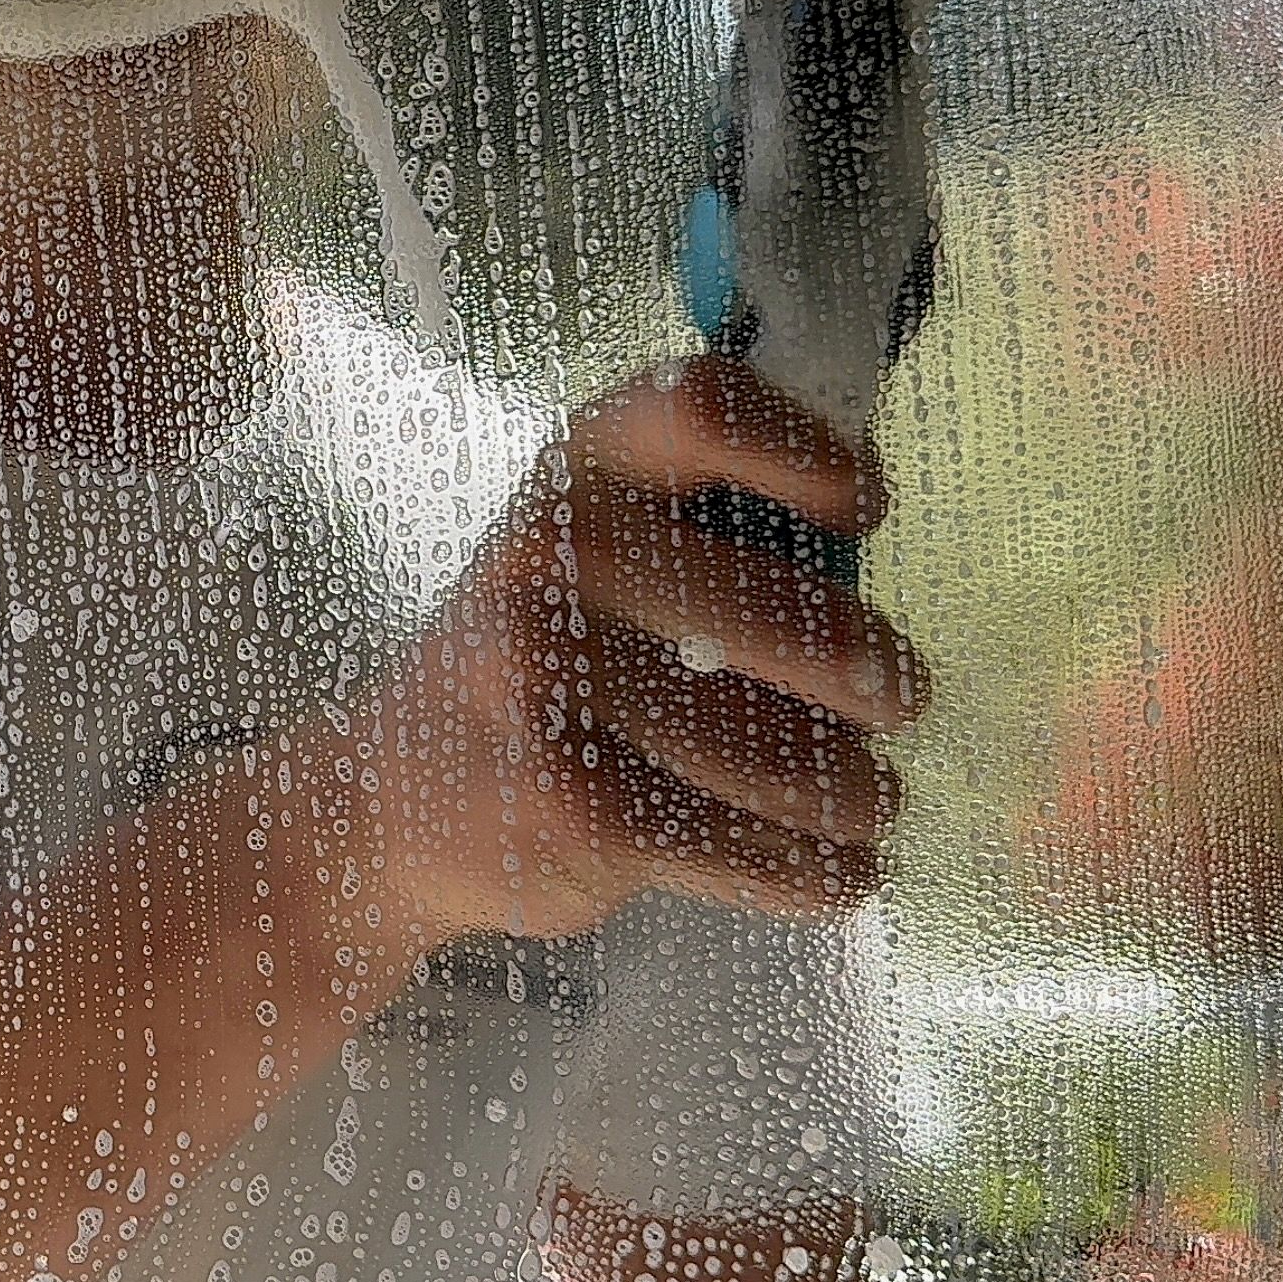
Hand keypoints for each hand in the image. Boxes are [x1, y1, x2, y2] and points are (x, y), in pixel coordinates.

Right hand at [347, 355, 926, 942]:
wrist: (385, 804)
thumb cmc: (532, 665)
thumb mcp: (583, 555)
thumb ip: (705, 527)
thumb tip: (865, 555)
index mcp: (568, 475)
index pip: (707, 408)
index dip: (812, 456)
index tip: (857, 514)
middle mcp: (545, 563)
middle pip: (796, 617)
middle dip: (881, 676)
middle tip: (897, 699)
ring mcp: (551, 691)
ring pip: (796, 760)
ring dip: (860, 793)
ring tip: (860, 799)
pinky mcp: (577, 812)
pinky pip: (765, 852)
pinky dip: (824, 872)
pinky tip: (827, 868)